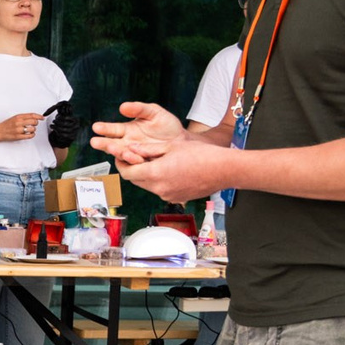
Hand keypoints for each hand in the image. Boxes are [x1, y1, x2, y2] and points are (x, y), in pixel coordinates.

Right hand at [0, 113, 43, 144]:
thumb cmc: (7, 125)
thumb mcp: (15, 118)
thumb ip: (24, 117)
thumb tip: (34, 117)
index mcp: (18, 117)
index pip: (32, 115)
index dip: (39, 116)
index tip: (42, 118)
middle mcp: (19, 122)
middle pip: (34, 121)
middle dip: (36, 123)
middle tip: (34, 124)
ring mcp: (18, 130)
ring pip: (32, 129)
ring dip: (33, 129)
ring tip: (30, 130)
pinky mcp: (18, 136)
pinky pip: (29, 136)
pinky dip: (32, 135)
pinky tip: (30, 134)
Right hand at [91, 101, 187, 165]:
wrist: (183, 140)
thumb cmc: (167, 125)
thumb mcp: (154, 112)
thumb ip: (139, 109)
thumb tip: (122, 107)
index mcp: (127, 130)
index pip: (112, 130)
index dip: (104, 129)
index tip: (96, 127)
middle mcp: (127, 144)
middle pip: (112, 145)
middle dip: (104, 144)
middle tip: (96, 142)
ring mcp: (135, 155)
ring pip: (122, 156)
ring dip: (118, 153)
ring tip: (118, 149)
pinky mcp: (143, 164)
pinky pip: (135, 165)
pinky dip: (134, 161)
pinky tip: (134, 158)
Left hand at [116, 139, 239, 204]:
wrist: (224, 169)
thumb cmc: (202, 155)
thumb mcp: (171, 146)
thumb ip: (147, 149)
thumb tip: (131, 148)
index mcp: (156, 173)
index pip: (128, 173)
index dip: (121, 164)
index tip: (121, 156)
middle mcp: (160, 188)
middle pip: (136, 181)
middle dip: (133, 169)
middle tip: (135, 157)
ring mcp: (169, 196)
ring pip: (148, 186)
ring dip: (147, 175)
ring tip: (156, 161)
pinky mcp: (177, 199)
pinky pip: (161, 190)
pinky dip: (159, 181)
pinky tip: (169, 170)